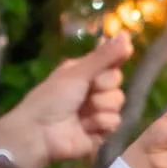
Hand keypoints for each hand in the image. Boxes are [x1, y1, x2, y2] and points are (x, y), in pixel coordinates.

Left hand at [0, 33, 132, 167]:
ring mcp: (98, 111)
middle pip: (118, 82)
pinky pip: (115, 122)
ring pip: (118, 103)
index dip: (114, 62)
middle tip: (86, 92)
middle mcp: (93, 90)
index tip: (116, 60)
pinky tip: (84, 127)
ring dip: (99, 108)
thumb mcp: (77, 73)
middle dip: (103, 87)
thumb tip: (127, 34)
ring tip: (81, 114)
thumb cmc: (51, 98)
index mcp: (85, 72)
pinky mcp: (103, 131)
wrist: (40, 133)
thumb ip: (103, 56)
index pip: (111, 62)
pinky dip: (99, 124)